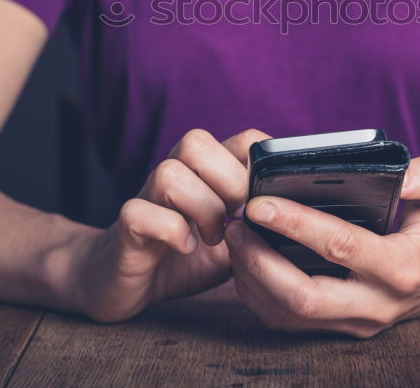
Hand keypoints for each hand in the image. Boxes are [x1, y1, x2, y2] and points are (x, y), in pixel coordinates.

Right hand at [70, 128, 269, 322]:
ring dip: (201, 209)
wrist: (123, 281)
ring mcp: (147, 196)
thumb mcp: (233, 240)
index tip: (265, 198)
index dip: (259, 162)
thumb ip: (257, 223)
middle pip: (196, 141)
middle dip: (228, 182)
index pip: (242, 139)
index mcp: (205, 172)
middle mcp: (175, 174)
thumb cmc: (184, 256)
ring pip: (169, 173)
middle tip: (236, 219)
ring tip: (213, 238)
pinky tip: (186, 248)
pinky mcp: (127, 226)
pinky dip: (171, 231)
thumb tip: (296, 215)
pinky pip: (141, 212)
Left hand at [224, 156, 419, 337]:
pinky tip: (246, 258)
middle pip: (304, 297)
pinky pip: (286, 320)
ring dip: (252, 277)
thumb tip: (402, 173)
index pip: (341, 246)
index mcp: (403, 267)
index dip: (297, 224)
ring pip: (289, 314)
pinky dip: (258, 292)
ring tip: (234, 236)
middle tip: (234, 223)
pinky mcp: (338, 328)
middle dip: (260, 261)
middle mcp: (377, 304)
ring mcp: (355, 322)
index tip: (261, 202)